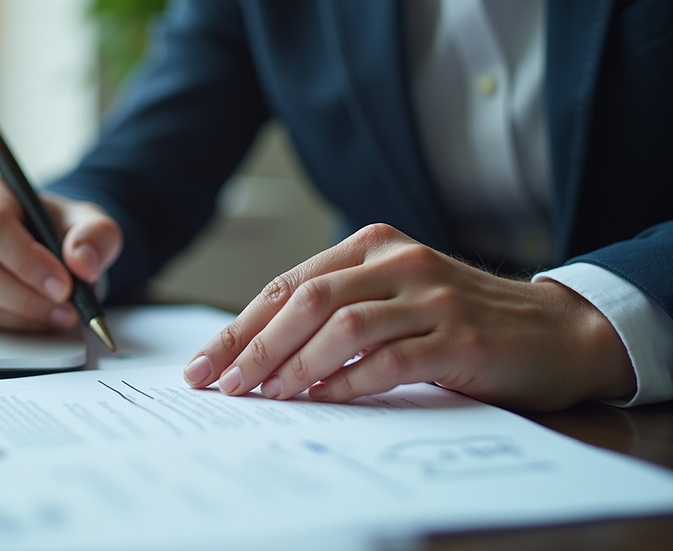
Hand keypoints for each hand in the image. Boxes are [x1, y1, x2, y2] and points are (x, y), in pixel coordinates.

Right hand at [0, 175, 121, 330]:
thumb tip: (83, 262)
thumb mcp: (92, 223)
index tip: (63, 284)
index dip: (27, 260)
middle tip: (68, 308)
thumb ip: (96, 235)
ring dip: (25, 316)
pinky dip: (16, 325)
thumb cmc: (62, 229)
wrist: (52, 248)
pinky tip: (42, 318)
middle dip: (27, 297)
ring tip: (62, 315)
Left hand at [183, 224, 635, 410]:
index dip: (241, 326)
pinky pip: (388, 361)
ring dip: (294, 366)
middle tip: (222, 384)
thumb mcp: (394, 297)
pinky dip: (347, 383)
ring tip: (264, 396)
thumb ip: (337, 309)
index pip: (290, 283)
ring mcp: (432, 297)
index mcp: (374, 245)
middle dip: (254, 346)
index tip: (205, 364)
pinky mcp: (459, 338)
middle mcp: (399, 261)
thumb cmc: (460, 319)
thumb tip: (258, 353)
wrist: (556, 330)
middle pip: (307, 299)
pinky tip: (321, 401)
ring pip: (342, 326)